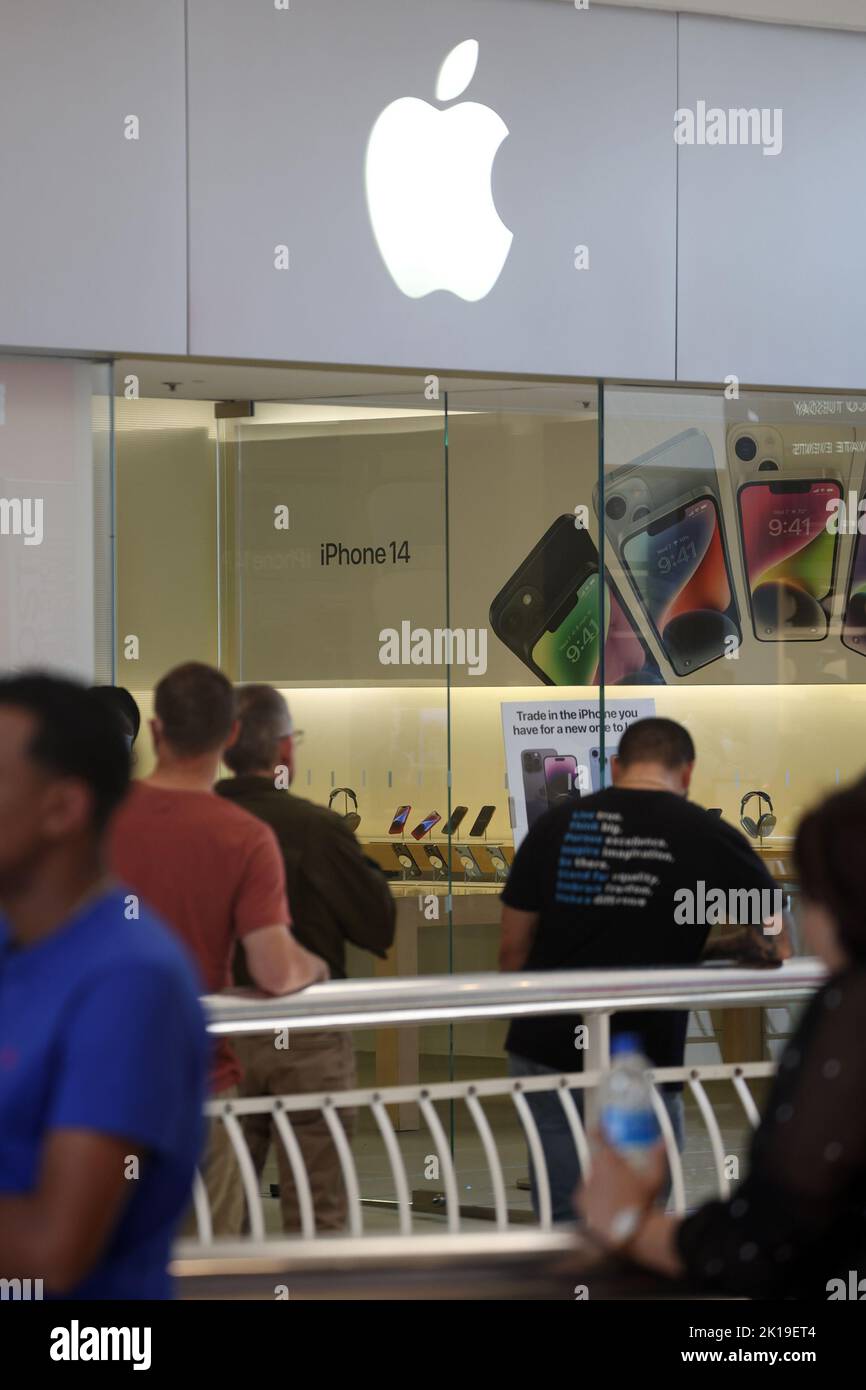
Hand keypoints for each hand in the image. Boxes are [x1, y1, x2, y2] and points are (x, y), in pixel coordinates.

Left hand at [576, 1133, 667, 1250]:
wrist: (630, 1236)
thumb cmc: (642, 1205)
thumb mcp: (655, 1179)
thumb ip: (658, 1155)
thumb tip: (665, 1139)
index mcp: (606, 1160)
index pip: (595, 1135)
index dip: (599, 1129)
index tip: (602, 1127)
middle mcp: (590, 1171)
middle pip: (595, 1159)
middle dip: (606, 1162)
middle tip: (620, 1171)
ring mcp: (584, 1188)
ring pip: (591, 1177)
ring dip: (601, 1181)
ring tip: (618, 1193)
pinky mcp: (581, 1205)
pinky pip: (587, 1195)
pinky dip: (595, 1197)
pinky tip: (609, 1205)